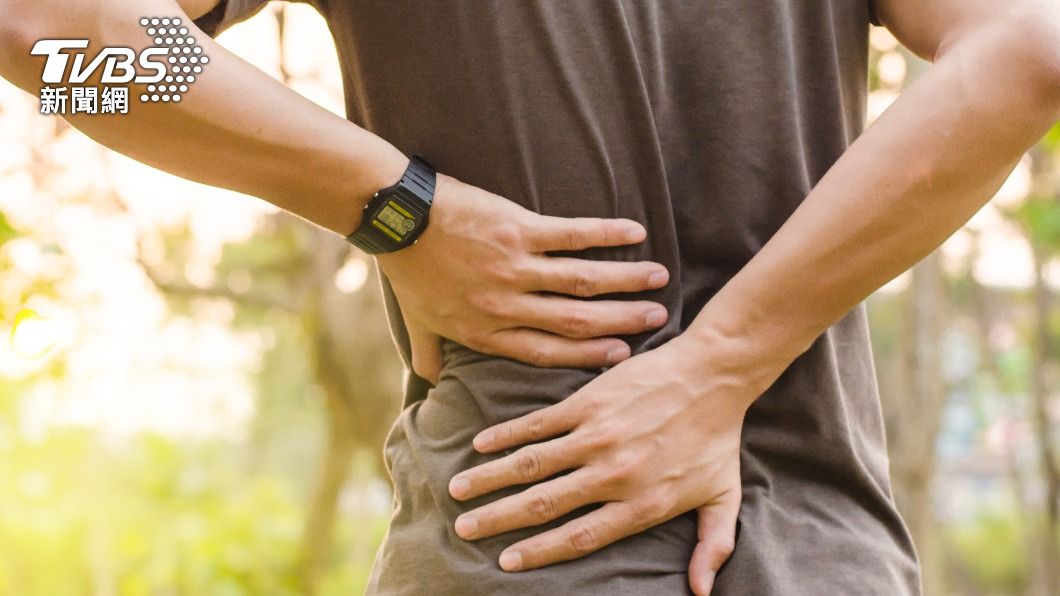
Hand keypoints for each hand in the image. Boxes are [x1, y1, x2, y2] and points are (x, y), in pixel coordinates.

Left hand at [376, 174, 669, 382]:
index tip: (622, 356)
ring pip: (582, 281)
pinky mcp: (518, 229)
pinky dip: (605, 235)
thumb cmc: (409, 270)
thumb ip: (430, 355)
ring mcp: (515, 268)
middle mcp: (506, 306)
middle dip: (621, 322)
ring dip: (625, 281)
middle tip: (657, 319)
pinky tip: (635, 234)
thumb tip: (430, 387)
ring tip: (658, 280)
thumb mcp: (418, 323)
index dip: (588, 356)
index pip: (548, 352)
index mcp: (487, 332)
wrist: (398, 217)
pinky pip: (572, 235)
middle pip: (576, 321)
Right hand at [446, 333, 766, 593]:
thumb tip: (701, 592)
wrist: (714, 373)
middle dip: (498, 520)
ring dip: (490, 478)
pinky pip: (538, 423)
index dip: (540, 552)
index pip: (579, 537)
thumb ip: (712, 545)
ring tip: (458, 490)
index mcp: (641, 503)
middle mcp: (613, 474)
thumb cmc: (718, 437)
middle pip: (543, 504)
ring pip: (531, 464)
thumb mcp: (723, 497)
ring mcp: (597, 435)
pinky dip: (507, 435)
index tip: (507, 562)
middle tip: (464, 529)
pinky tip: (480, 444)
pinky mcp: (589, 402)